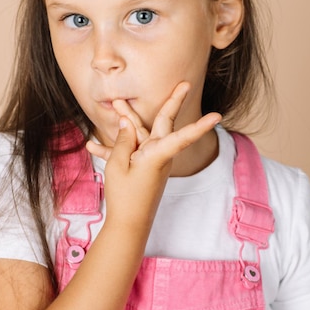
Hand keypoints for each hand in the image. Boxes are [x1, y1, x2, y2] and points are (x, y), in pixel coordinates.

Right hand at [86, 82, 220, 230]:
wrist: (128, 225)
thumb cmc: (125, 197)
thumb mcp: (117, 165)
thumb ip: (122, 140)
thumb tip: (126, 121)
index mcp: (158, 154)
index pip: (182, 136)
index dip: (199, 125)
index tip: (218, 116)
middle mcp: (158, 154)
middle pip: (164, 122)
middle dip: (172, 102)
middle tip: (185, 84)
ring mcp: (151, 159)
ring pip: (141, 133)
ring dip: (128, 121)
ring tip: (116, 102)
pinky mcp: (142, 165)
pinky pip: (129, 151)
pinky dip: (113, 149)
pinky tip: (92, 145)